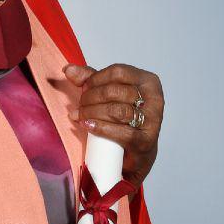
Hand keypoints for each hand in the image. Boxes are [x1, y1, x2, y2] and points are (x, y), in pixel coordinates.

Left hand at [63, 63, 164, 187]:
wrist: (137, 153)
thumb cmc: (125, 119)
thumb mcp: (109, 94)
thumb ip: (90, 79)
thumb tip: (68, 69)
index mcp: (148, 81)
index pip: (118, 72)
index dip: (95, 79)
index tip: (83, 88)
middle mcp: (154, 98)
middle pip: (114, 91)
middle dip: (90, 97)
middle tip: (79, 106)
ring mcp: (152, 120)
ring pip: (117, 111)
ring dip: (92, 113)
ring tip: (79, 116)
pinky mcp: (146, 141)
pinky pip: (121, 132)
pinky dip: (100, 128)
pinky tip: (87, 125)